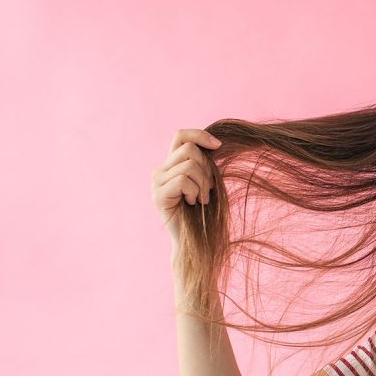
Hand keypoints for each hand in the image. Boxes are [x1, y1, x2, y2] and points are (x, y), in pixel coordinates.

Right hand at [151, 128, 221, 243]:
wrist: (195, 240)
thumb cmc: (205, 212)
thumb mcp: (208, 182)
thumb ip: (205, 164)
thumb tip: (216, 144)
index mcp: (172, 165)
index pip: (181, 135)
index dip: (200, 135)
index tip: (218, 146)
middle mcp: (160, 170)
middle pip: (189, 149)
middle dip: (206, 168)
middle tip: (208, 189)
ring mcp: (156, 182)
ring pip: (189, 165)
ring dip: (203, 184)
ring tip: (201, 199)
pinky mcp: (157, 194)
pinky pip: (183, 180)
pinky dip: (194, 191)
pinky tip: (192, 203)